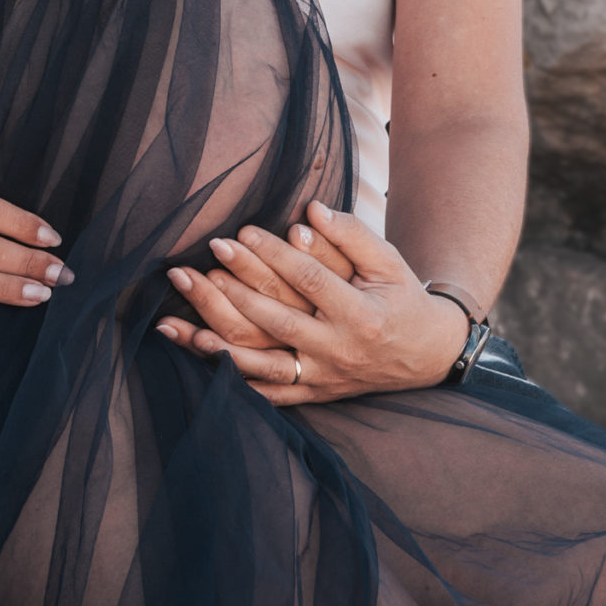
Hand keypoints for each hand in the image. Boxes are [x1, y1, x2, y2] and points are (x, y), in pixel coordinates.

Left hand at [160, 200, 469, 404]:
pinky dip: (234, 381)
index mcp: (361, 315)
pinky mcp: (315, 394)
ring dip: (218, 345)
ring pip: (263, 365)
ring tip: (178, 323)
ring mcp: (324, 378)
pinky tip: (201, 363)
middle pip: (275, 322)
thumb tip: (309, 211)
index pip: (308, 281)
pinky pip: (269, 394)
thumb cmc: (403, 297)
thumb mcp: (388, 261)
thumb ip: (351, 235)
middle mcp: (339, 351)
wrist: (428, 355)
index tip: (238, 232)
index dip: (272, 255)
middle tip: (196, 267)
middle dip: (233, 293)